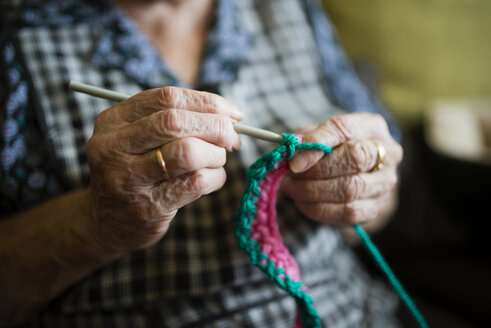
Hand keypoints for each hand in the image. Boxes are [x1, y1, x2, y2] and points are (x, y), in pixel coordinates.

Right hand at [86, 87, 242, 254]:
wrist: (104, 222)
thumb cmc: (134, 171)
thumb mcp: (137, 138)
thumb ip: (174, 120)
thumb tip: (230, 116)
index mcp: (112, 121)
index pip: (168, 98)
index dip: (209, 102)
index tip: (234, 114)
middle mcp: (114, 147)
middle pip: (177, 122)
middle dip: (217, 127)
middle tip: (233, 138)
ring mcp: (128, 179)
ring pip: (188, 152)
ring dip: (216, 154)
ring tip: (217, 160)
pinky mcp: (148, 207)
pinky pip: (196, 183)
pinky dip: (215, 177)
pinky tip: (212, 179)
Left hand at [281, 113, 401, 225]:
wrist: (361, 176)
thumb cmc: (337, 150)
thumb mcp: (320, 136)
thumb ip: (306, 140)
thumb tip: (291, 153)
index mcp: (371, 126)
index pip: (343, 128)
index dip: (316, 144)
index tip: (293, 161)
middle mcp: (387, 152)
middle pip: (354, 157)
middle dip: (316, 170)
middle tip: (290, 176)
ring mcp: (385, 181)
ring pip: (350, 189)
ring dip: (314, 191)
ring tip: (293, 189)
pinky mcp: (378, 207)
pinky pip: (348, 212)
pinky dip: (320, 209)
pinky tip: (304, 203)